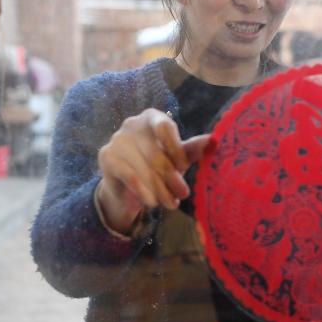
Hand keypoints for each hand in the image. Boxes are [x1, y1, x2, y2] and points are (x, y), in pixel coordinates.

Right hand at [96, 109, 211, 233]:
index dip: (176, 149)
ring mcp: (117, 140)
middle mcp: (132, 124)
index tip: (185, 168)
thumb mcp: (177, 158)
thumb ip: (192, 150)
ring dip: (160, 189)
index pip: (165, 127)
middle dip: (172, 177)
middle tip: (184, 193)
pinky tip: (153, 203)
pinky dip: (144, 191)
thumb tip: (214, 141)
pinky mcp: (107, 157)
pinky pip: (130, 176)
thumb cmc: (157, 166)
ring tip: (172, 204)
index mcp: (152, 118)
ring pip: (144, 168)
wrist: (127, 185)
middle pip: (155, 152)